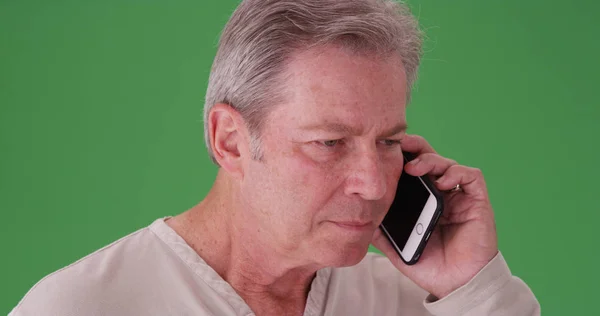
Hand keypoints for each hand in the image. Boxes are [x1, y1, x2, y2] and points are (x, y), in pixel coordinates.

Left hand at [371, 134, 498, 298]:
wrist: (454, 286)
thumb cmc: (430, 266)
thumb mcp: (396, 246)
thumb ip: (380, 231)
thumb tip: (359, 217)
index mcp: (423, 201)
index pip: (414, 170)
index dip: (403, 157)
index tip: (385, 151)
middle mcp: (443, 194)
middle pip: (431, 159)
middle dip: (416, 148)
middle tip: (400, 145)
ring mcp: (460, 197)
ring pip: (449, 164)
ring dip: (432, 160)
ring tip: (415, 167)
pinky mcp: (477, 203)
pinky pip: (472, 177)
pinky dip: (457, 172)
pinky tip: (442, 181)